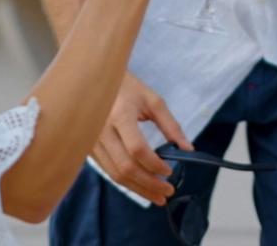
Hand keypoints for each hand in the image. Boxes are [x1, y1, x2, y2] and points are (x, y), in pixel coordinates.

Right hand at [92, 72, 189, 204]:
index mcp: (120, 114)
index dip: (155, 164)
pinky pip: (108, 170)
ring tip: (157, 196)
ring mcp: (92, 140)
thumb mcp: (153, 100)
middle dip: (148, 184)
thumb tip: (188, 149)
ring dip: (138, 189)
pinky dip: (126, 181)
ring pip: (115, 174)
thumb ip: (171, 125)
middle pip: (125, 167)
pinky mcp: (89, 148)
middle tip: (167, 192)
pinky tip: (141, 185)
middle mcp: (102, 129)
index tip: (170, 171)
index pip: (137, 149)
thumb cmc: (128, 88)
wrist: (95, 79)